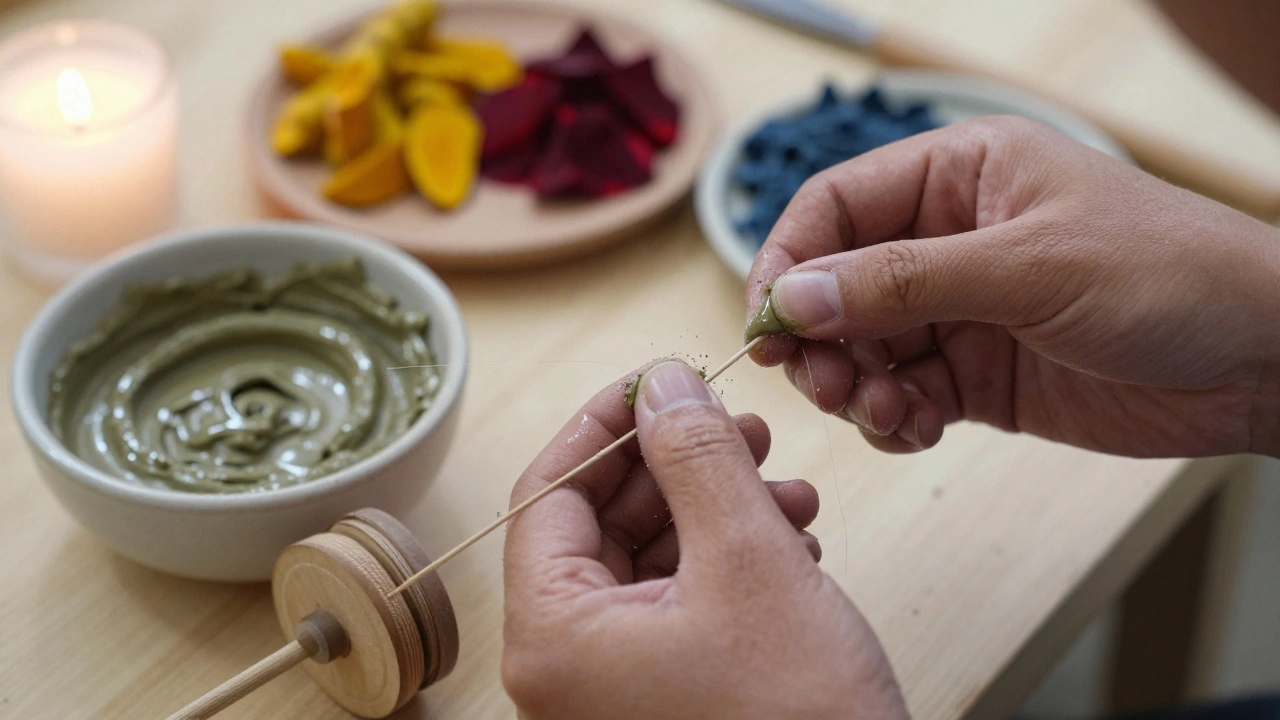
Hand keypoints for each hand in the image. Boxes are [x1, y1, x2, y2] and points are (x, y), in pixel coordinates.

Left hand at [502, 360, 908, 719]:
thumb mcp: (749, 561)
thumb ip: (698, 459)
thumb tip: (662, 384)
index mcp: (553, 638)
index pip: (547, 494)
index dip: (605, 426)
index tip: (658, 382)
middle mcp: (568, 668)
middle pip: (602, 525)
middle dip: (679, 468)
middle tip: (741, 428)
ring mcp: (615, 689)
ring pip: (652, 561)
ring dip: (718, 512)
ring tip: (786, 490)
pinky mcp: (665, 699)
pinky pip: (681, 606)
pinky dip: (732, 563)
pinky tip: (791, 542)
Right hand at [747, 116, 1279, 457]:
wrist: (1263, 362)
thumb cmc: (1170, 275)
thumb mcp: (1027, 267)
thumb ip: (901, 282)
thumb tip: (791, 296)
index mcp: (958, 175)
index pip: (836, 208)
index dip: (787, 261)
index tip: (766, 324)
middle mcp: (949, 239)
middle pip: (836, 285)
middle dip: (822, 340)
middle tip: (829, 384)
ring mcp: (962, 310)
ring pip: (862, 348)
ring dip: (857, 388)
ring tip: (889, 414)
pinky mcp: (978, 374)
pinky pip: (903, 396)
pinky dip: (894, 420)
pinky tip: (918, 430)